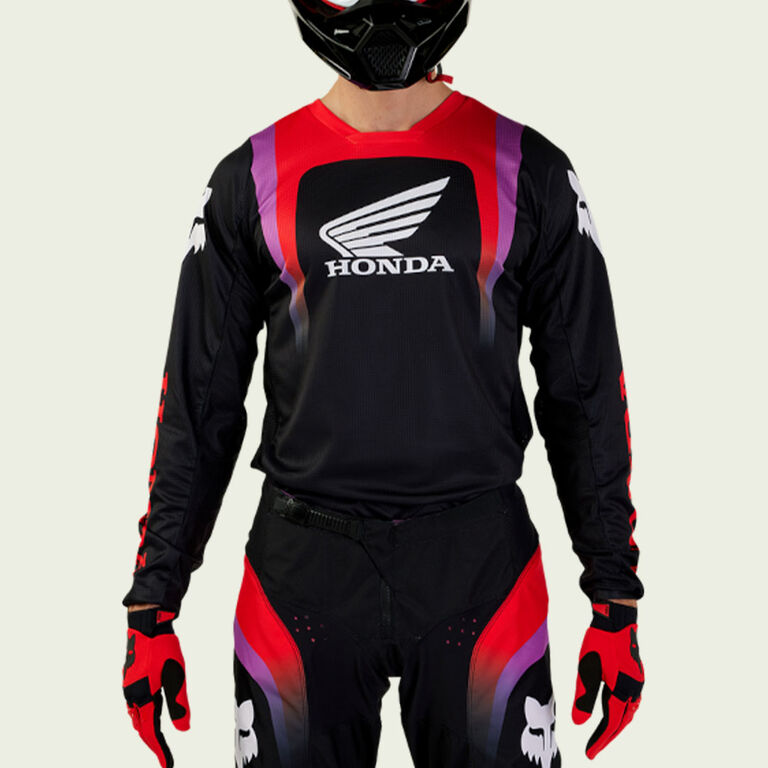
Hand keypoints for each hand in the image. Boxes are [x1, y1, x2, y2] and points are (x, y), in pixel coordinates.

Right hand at [122, 608, 189, 766]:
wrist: (146, 625)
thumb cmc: (163, 649)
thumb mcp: (177, 677)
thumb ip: (179, 705)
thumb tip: (184, 730)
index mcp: (143, 698)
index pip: (151, 733)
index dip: (160, 750)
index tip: (168, 765)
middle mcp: (131, 695)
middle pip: (141, 727)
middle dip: (152, 742)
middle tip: (163, 753)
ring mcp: (128, 685)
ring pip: (136, 715)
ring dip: (145, 728)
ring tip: (156, 737)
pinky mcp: (130, 677)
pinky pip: (134, 703)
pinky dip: (141, 713)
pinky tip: (147, 709)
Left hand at [572, 601, 643, 758]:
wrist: (616, 618)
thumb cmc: (599, 642)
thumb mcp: (587, 670)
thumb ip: (584, 698)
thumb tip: (578, 723)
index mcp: (623, 690)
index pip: (611, 723)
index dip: (600, 740)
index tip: (589, 754)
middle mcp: (635, 688)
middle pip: (622, 721)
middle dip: (608, 736)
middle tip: (594, 748)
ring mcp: (637, 681)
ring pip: (628, 711)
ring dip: (616, 724)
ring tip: (603, 734)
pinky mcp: (635, 673)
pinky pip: (630, 700)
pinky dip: (620, 711)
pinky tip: (612, 709)